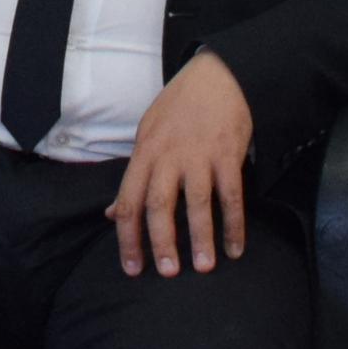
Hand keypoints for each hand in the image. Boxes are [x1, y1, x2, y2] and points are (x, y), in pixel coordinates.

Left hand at [109, 52, 253, 276]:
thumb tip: (112, 213)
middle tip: (167, 273)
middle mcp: (169, 156)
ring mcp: (199, 155)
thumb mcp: (147, 135)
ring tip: (204, 267)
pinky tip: (234, 248)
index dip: (128, 237)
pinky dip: (233, 224)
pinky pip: (231, 195)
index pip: (128, 200)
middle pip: (159, 204)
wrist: (217, 76)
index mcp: (144, 153)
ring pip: (197, 202)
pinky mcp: (228, 154)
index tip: (132, 267)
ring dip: (201, 237)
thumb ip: (133, 176)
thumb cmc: (178, 108)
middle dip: (162, 241)